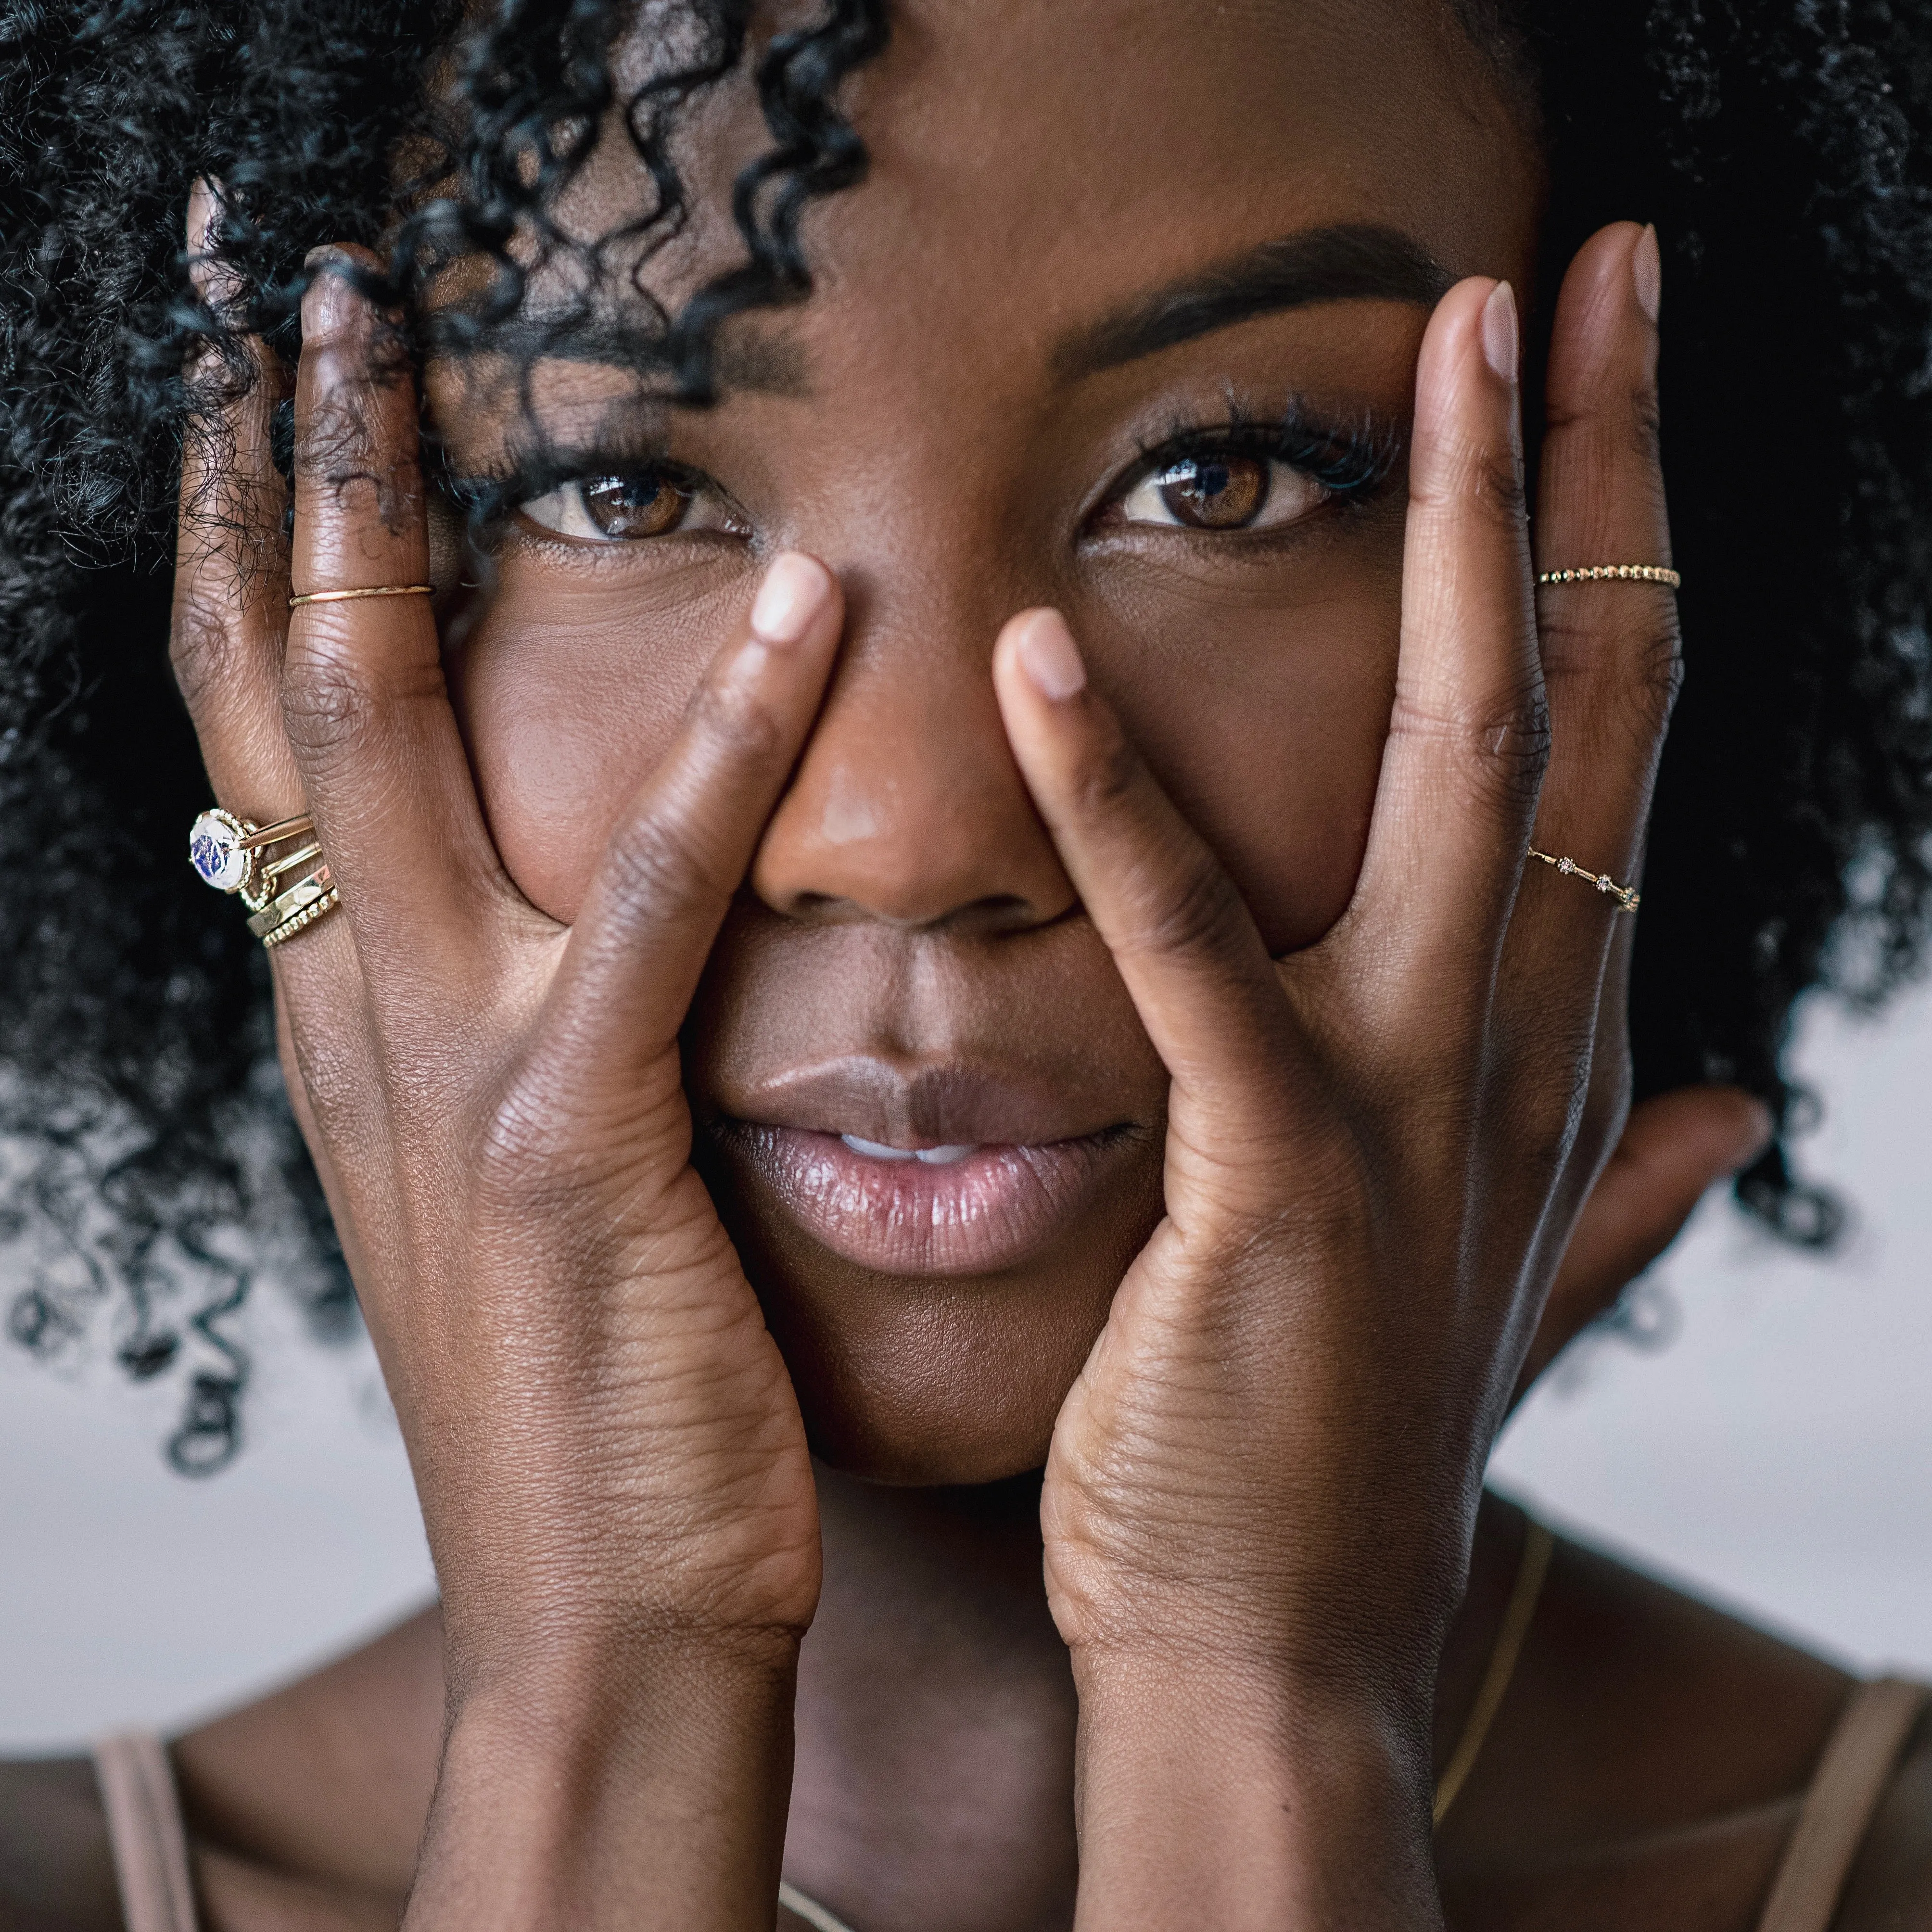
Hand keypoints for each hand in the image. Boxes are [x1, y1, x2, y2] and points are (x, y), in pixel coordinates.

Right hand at [171, 206, 837, 1924]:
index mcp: (354, 1026)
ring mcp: (448, 1069)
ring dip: (378, 525)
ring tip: (393, 349)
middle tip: (284, 295)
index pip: (264, 744)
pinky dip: (722, 748)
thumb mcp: (506, 1184)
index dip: (236, 559)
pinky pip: (647, 900)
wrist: (608, 1603)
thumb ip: (493, 1037)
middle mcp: (362, 1018)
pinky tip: (798, 609)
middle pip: (276, 690)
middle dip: (264, 480)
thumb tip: (500, 914)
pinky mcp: (572, 1137)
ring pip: (380, 741)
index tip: (249, 406)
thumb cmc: (586, 1389)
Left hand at [992, 224, 1686, 1922]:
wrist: (1269, 1652)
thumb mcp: (1499, 1301)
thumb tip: (1725, 1117)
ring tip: (1439, 351)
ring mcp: (1410, 1103)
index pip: (1606, 761)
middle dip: (1592, 484)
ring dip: (1463, 547)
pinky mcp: (1280, 1167)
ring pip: (1465, 773)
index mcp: (1539, 1063)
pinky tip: (1045, 654)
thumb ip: (1618, 1204)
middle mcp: (1512, 1050)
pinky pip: (1197, 943)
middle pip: (1579, 709)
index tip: (1603, 393)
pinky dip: (1122, 794)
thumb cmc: (1337, 1456)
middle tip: (1571, 282)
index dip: (1622, 566)